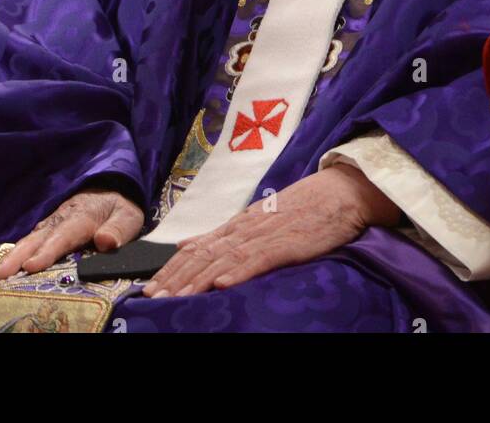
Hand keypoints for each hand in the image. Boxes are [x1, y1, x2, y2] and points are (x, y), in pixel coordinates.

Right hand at [0, 189, 143, 288]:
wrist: (112, 186)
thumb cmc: (120, 206)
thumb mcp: (129, 216)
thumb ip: (118, 230)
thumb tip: (105, 242)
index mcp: (82, 216)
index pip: (63, 236)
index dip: (47, 252)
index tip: (31, 266)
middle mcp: (61, 219)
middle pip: (36, 240)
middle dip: (15, 260)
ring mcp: (51, 223)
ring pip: (28, 241)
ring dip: (8, 260)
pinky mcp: (46, 228)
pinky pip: (28, 241)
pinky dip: (12, 255)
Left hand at [141, 164, 399, 297]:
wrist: (340, 191)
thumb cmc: (302, 208)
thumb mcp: (257, 219)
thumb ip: (222, 234)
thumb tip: (185, 245)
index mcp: (238, 225)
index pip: (198, 248)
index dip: (172, 269)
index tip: (148, 287)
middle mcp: (246, 228)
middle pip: (204, 255)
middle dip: (176, 279)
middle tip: (150, 298)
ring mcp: (267, 234)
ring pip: (225, 259)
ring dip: (197, 280)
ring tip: (175, 298)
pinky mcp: (289, 242)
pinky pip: (260, 259)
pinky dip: (239, 271)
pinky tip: (222, 283)